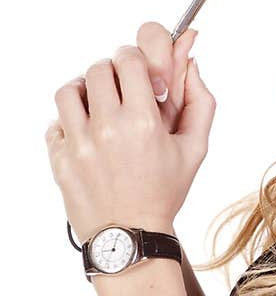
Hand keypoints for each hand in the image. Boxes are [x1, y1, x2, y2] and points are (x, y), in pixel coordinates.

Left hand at [45, 22, 215, 241]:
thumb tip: (191, 63)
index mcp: (143, 122)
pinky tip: (85, 134)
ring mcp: (79, 144)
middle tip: (119, 90)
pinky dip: (68, 123)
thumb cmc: (164, 193)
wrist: (131, 235)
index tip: (138, 74)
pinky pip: (54, 124)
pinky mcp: (60, 160)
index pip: (128, 60)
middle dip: (111, 73)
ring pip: (69, 91)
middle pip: (97, 70)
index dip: (134, 61)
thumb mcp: (195, 149)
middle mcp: (108, 129)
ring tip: (96, 106)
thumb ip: (200, 103)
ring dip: (84, 91)